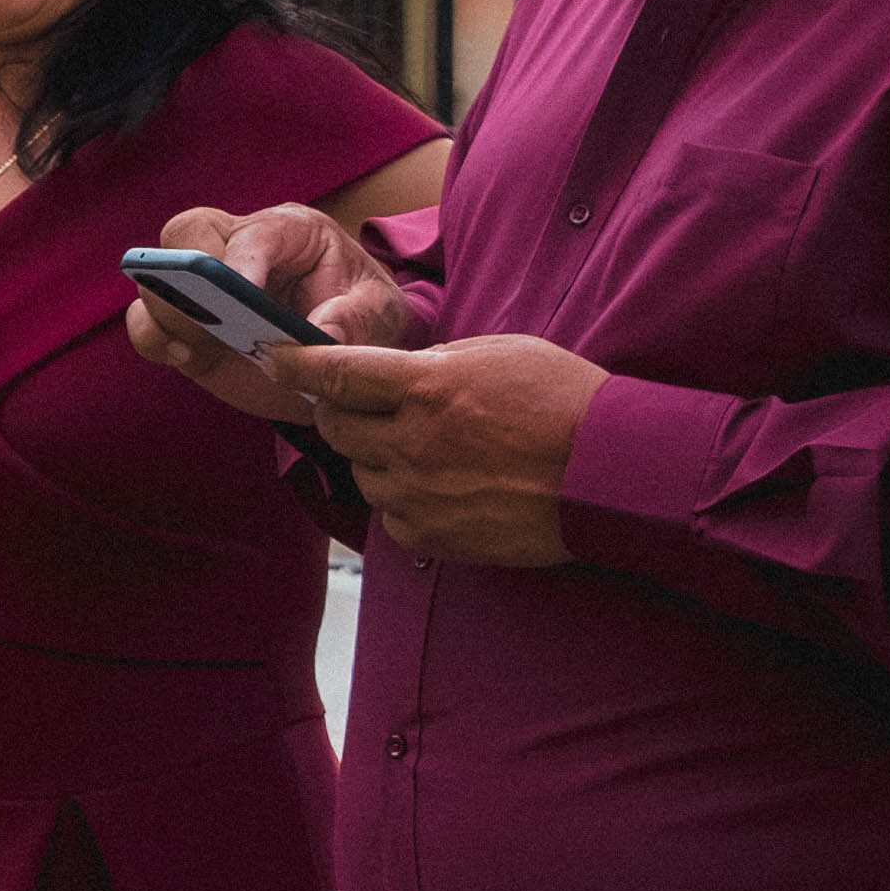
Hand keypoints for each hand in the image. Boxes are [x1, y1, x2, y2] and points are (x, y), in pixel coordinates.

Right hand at [122, 201, 427, 428]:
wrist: (348, 356)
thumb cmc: (364, 319)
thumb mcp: (380, 313)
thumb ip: (356, 320)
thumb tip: (320, 336)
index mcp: (290, 232)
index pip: (254, 234)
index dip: (242, 260)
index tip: (242, 294)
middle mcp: (239, 250)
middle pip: (187, 231)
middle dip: (187, 265)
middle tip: (209, 309)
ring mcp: (206, 289)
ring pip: (156, 278)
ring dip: (169, 311)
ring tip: (198, 343)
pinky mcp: (187, 328)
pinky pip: (146, 324)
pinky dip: (155, 339)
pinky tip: (186, 356)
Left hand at [271, 335, 600, 570]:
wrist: (614, 472)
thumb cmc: (567, 403)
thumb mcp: (500, 354)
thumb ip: (436, 364)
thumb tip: (396, 377)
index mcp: (427, 387)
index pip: (337, 374)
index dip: (298, 364)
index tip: (275, 358)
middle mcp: (412, 442)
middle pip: (336, 428)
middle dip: (341, 413)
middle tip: (365, 408)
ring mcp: (419, 493)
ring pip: (362, 475)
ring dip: (379, 459)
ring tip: (430, 450)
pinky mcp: (434, 536)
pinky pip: (392, 519)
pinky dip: (405, 503)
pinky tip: (444, 489)